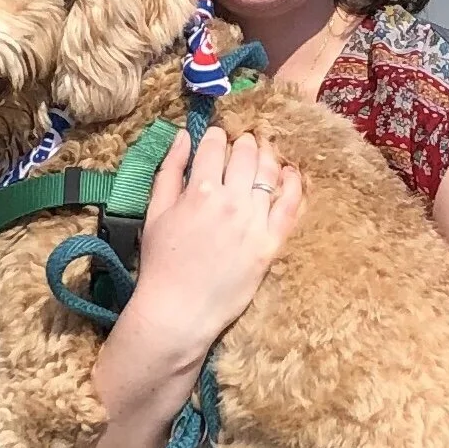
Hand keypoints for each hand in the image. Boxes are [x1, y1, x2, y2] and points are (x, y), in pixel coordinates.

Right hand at [118, 127, 302, 375]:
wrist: (178, 311)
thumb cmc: (160, 263)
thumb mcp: (155, 212)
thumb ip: (169, 170)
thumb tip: (183, 135)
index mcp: (198, 190)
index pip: (215, 145)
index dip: (216, 135)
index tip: (218, 137)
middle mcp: (230, 201)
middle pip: (245, 154)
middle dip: (244, 142)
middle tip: (243, 143)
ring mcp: (253, 222)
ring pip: (269, 173)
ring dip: (266, 156)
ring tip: (264, 153)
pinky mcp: (270, 243)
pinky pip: (290, 205)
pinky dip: (293, 183)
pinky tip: (290, 173)